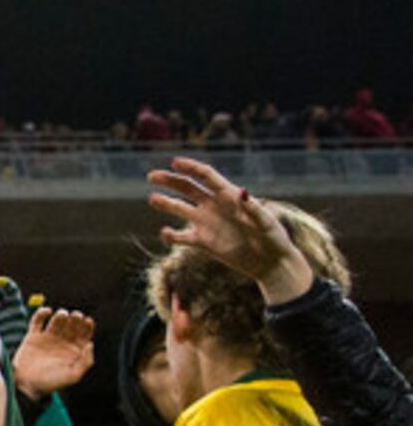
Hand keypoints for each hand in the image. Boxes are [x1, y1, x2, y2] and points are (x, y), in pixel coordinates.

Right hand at [9, 306, 95, 401]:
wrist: (26, 386)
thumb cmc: (50, 383)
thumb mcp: (73, 376)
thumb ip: (85, 362)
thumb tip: (90, 344)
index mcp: (74, 350)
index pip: (85, 332)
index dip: (87, 325)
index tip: (86, 321)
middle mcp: (62, 342)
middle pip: (72, 323)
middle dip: (75, 317)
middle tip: (74, 316)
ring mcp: (48, 338)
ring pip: (57, 320)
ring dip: (61, 314)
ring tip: (61, 315)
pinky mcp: (33, 336)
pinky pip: (38, 320)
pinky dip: (42, 313)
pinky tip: (47, 312)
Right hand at [150, 155, 316, 305]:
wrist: (270, 262)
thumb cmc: (273, 238)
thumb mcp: (266, 222)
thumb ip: (253, 208)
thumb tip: (241, 192)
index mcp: (229, 196)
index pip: (206, 176)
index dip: (190, 168)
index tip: (175, 163)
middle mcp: (214, 206)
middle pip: (188, 188)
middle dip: (170, 180)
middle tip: (152, 176)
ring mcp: (207, 223)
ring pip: (180, 209)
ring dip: (166, 203)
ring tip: (153, 199)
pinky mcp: (203, 242)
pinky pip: (182, 237)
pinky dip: (172, 236)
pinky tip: (166, 234)